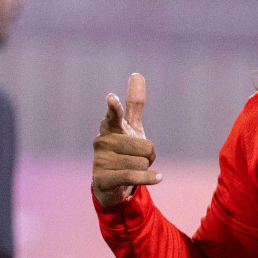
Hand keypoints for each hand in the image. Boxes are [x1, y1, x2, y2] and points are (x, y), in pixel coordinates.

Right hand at [92, 73, 160, 207]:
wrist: (112, 183)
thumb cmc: (123, 149)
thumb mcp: (131, 127)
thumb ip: (134, 103)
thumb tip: (136, 74)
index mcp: (110, 126)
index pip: (114, 115)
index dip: (114, 107)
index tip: (112, 97)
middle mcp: (102, 141)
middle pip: (146, 146)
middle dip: (149, 155)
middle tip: (137, 157)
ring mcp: (100, 160)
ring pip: (142, 162)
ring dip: (145, 168)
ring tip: (133, 169)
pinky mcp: (102, 178)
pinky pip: (134, 175)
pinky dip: (149, 178)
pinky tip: (158, 178)